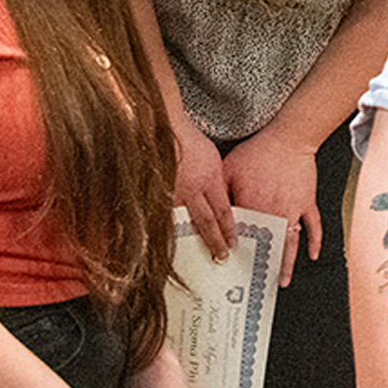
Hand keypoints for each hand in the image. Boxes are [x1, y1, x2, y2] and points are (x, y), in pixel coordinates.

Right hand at [174, 124, 233, 260]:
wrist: (164, 128)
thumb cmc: (188, 139)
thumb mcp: (212, 160)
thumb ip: (215, 182)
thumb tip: (219, 200)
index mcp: (209, 181)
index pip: (222, 212)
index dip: (228, 231)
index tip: (232, 246)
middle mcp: (192, 191)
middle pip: (206, 224)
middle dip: (214, 243)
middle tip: (220, 259)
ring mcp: (172, 194)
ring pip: (183, 224)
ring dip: (188, 242)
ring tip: (190, 259)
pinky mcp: (155, 193)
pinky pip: (162, 217)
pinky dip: (165, 231)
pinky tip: (164, 242)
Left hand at [222, 130, 322, 284]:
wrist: (289, 138)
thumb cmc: (259, 150)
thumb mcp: (228, 168)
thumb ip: (219, 191)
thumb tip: (209, 209)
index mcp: (252, 207)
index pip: (242, 237)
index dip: (236, 254)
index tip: (233, 269)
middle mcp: (273, 213)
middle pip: (267, 247)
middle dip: (263, 269)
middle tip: (259, 286)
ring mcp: (292, 210)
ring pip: (290, 244)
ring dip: (287, 264)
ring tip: (283, 281)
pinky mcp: (307, 203)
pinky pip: (314, 227)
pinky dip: (315, 242)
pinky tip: (312, 256)